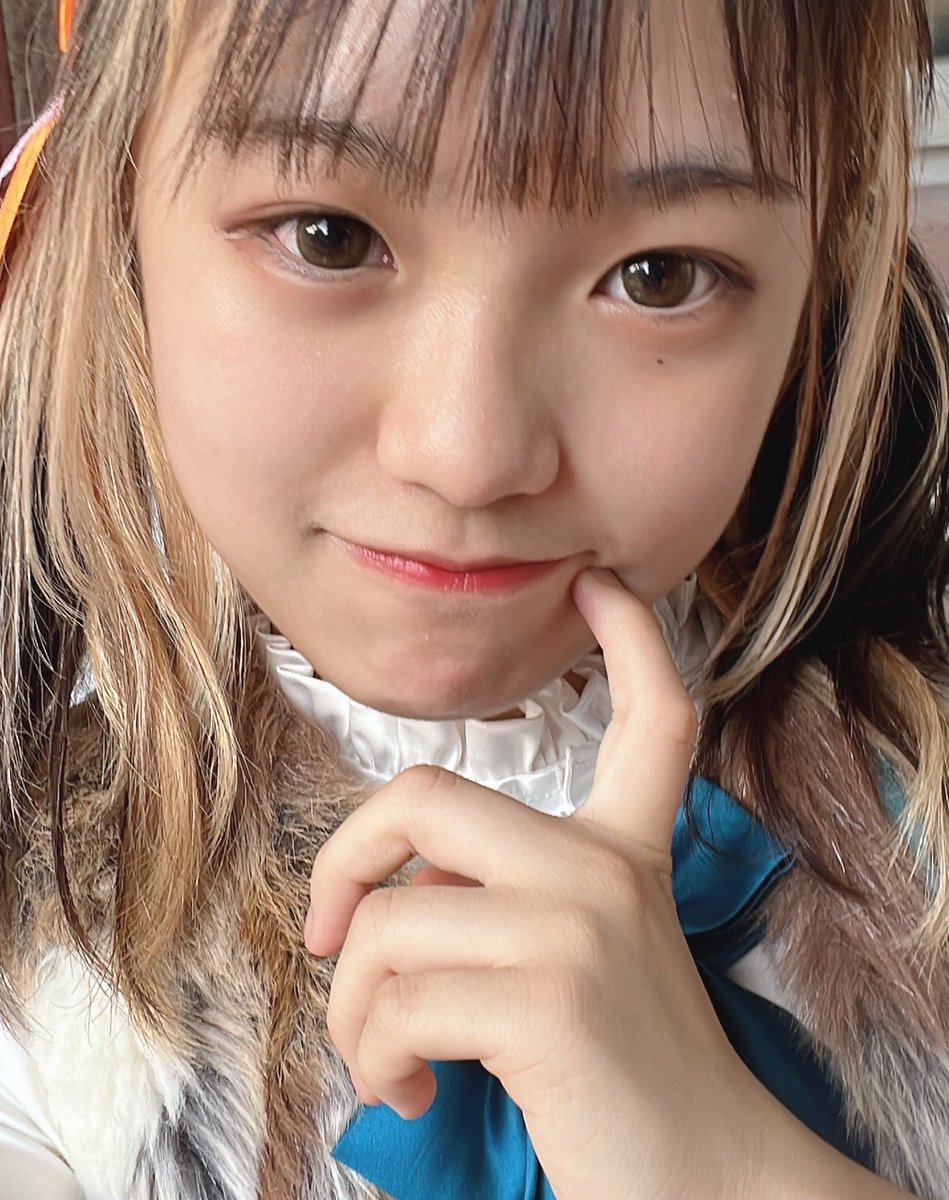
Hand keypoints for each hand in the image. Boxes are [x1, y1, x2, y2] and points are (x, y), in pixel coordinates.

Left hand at [305, 571, 803, 1198]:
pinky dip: (376, 1060)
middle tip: (330, 929)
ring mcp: (574, 927)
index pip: (653, 718)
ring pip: (383, 925)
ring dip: (355, 1012)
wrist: (706, 1178)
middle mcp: (603, 868)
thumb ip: (506, 897)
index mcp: (624, 849)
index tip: (602, 585)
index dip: (633, 640)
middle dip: (341, 854)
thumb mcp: (587, 955)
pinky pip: (393, 1005)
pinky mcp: (543, 1001)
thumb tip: (388, 900)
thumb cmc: (626, 1071)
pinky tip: (415, 1088)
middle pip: (423, 796)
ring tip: (392, 1057)